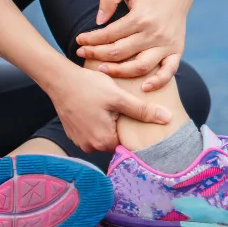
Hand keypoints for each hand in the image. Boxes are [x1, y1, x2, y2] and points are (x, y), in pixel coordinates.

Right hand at [48, 63, 171, 152]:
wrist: (59, 79)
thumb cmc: (88, 87)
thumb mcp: (119, 97)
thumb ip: (142, 111)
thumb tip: (167, 118)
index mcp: (104, 141)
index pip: (127, 145)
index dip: (133, 132)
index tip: (134, 119)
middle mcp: (90, 146)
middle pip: (114, 142)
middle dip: (119, 128)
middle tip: (119, 109)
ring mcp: (79, 141)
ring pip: (102, 137)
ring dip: (106, 126)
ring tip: (107, 108)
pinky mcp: (73, 134)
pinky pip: (90, 133)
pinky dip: (95, 123)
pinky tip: (95, 108)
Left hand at [75, 0, 193, 91]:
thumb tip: (99, 21)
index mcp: (141, 17)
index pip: (110, 34)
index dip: (91, 39)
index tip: (79, 41)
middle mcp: (154, 33)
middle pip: (120, 52)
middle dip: (97, 55)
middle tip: (82, 54)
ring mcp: (166, 44)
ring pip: (140, 66)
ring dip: (119, 72)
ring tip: (101, 71)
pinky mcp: (177, 50)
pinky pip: (168, 71)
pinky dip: (158, 82)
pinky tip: (143, 88)